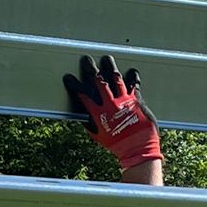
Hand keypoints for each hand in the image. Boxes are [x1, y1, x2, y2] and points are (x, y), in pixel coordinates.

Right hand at [63, 53, 161, 169]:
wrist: (137, 148)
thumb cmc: (116, 144)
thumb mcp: (98, 135)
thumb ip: (89, 122)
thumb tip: (82, 114)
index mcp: (98, 113)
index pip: (82, 95)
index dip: (74, 85)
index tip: (68, 77)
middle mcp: (110, 104)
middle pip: (99, 81)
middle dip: (91, 69)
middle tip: (86, 59)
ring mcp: (124, 101)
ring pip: (116, 79)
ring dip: (110, 67)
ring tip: (107, 58)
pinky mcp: (137, 100)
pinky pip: (134, 85)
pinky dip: (133, 77)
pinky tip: (132, 71)